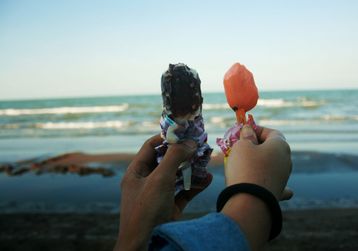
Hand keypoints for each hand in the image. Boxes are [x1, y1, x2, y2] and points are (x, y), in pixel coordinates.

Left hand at [114, 134, 211, 250]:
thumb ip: (174, 158)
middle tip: (200, 144)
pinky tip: (207, 179)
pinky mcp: (169, 208)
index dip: (166, 137)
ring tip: (206, 159)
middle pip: (166, 160)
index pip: (150, 146)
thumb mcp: (159, 179)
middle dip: (183, 153)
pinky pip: (183, 192)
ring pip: (176, 176)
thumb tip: (189, 142)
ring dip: (191, 169)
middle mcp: (146, 182)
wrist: (146, 246)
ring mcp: (158, 196)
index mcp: (136, 172)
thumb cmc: (146, 210)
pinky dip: (195, 185)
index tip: (184, 132)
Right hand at [225, 125, 292, 199]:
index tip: (244, 132)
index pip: (272, 132)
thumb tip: (249, 130)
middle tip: (240, 148)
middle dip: (257, 146)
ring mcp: (284, 177)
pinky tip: (264, 182)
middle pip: (272, 148)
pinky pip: (273, 182)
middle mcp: (287, 160)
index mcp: (281, 146)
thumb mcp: (242, 146)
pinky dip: (268, 180)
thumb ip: (246, 135)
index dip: (257, 130)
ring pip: (271, 165)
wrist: (250, 201)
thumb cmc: (246, 167)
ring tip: (242, 164)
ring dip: (260, 162)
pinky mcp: (278, 192)